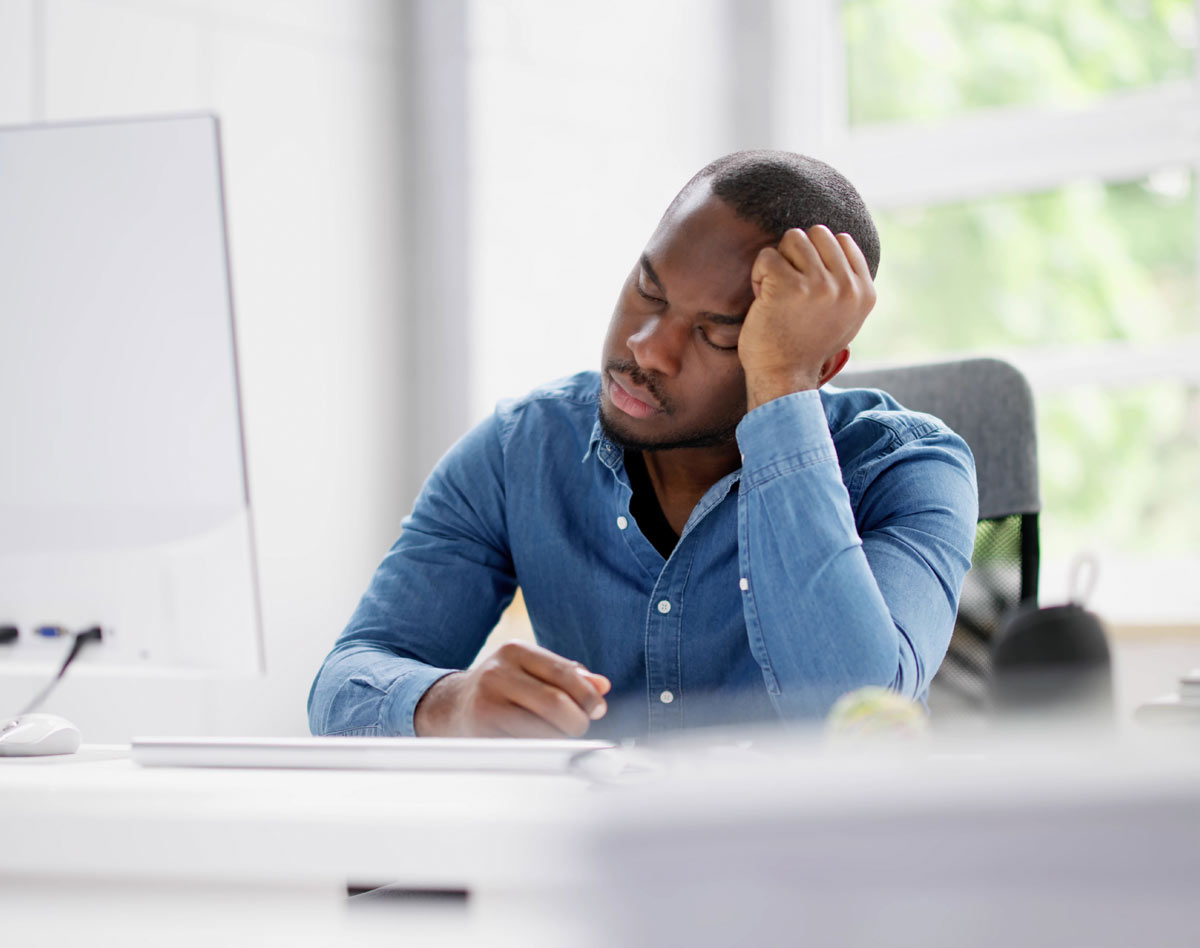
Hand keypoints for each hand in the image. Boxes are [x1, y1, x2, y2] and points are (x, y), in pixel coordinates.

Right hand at [413, 640, 610, 737]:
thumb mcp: (531, 670)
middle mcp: (497, 673)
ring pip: (542, 730)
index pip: (565, 674)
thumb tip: (602, 687)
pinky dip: (541, 751)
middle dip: (577, 721)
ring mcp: (486, 704)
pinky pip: (525, 748)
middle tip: (579, 727)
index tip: (596, 709)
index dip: (588, 696)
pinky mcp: (481, 733)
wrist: (450, 706)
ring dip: (560, 740)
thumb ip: (568, 675)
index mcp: (515, 651)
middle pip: (556, 703)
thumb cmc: (501, 687)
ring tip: (558, 737)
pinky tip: (538, 746)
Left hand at [738, 225, 875, 409]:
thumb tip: (842, 241)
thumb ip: (849, 284)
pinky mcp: (789, 286)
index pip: (842, 240)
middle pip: (817, 233)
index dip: (817, 258)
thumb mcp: (845, 318)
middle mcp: (847, 287)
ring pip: (793, 238)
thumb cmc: (805, 347)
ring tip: (777, 294)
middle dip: (797, 255)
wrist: (782, 378)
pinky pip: (767, 255)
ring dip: (778, 263)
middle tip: (789, 290)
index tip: (807, 289)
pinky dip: (759, 274)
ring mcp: (819, 285)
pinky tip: (763, 300)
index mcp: (864, 293)